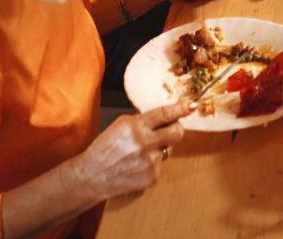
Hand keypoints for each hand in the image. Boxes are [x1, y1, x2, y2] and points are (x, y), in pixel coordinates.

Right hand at [72, 101, 191, 199]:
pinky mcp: (152, 177)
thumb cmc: (104, 149)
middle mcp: (145, 143)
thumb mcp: (120, 125)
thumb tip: (162, 114)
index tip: (191, 105)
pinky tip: (137, 166)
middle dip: (176, 129)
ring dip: (159, 148)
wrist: (91, 177)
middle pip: (177, 132)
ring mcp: (150, 162)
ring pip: (168, 149)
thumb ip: (141, 119)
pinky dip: (152, 164)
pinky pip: (160, 165)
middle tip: (169, 130)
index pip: (165, 114)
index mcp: (136, 126)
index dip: (181, 109)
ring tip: (140, 153)